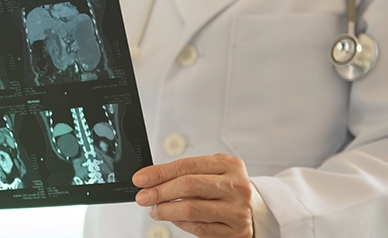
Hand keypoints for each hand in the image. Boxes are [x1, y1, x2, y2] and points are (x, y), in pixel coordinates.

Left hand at [133, 154, 253, 237]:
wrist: (255, 209)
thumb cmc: (226, 187)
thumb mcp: (212, 171)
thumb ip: (186, 173)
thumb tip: (151, 179)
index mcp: (229, 165)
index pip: (187, 166)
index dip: (159, 172)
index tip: (141, 178)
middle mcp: (236, 186)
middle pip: (189, 186)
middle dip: (159, 191)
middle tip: (143, 196)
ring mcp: (238, 210)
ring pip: (192, 209)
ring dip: (166, 210)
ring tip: (155, 210)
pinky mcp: (236, 231)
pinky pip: (199, 228)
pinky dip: (180, 223)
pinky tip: (173, 218)